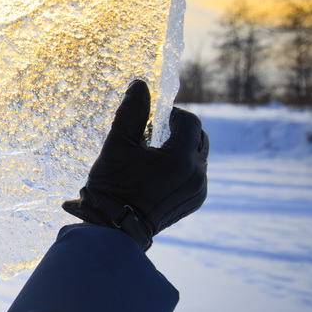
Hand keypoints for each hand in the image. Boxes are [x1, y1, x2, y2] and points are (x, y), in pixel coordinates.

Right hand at [62, 80, 208, 249]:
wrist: (114, 228)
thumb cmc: (112, 185)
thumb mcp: (118, 145)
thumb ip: (132, 112)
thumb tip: (140, 84)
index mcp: (181, 158)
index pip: (189, 121)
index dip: (172, 114)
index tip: (153, 119)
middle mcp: (197, 174)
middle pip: (199, 137)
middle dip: (180, 130)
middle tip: (155, 133)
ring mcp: (199, 190)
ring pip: (198, 156)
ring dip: (182, 149)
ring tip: (155, 154)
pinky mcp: (195, 201)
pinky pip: (196, 175)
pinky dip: (183, 167)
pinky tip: (159, 173)